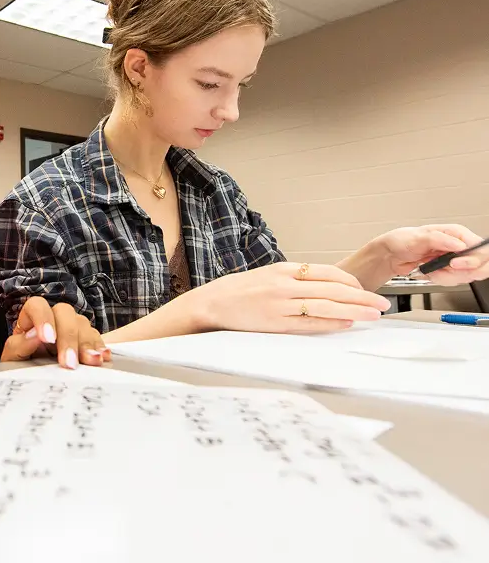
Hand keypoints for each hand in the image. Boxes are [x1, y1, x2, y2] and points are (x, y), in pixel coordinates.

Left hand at [0, 296, 109, 367]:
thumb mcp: (13, 359)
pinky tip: (103, 358)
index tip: (48, 340)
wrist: (34, 381)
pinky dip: (100, 347)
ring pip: (83, 324)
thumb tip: (33, 336)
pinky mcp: (86, 341)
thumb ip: (18, 346)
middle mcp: (53, 318)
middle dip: (69, 338)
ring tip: (92, 362)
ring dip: (88, 344)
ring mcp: (71, 327)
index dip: (43, 319)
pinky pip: (97, 337)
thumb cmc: (21, 366)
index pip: (37, 306)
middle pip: (65, 312)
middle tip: (70, 363)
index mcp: (31, 318)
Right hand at [184, 262, 389, 332]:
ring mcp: (281, 304)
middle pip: (334, 289)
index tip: (366, 290)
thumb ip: (294, 279)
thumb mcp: (268, 275)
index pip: (329, 272)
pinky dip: (331, 323)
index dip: (352, 282)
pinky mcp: (275, 323)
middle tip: (382, 303)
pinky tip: (346, 323)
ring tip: (373, 315)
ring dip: (355, 310)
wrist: (212, 303)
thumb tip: (325, 287)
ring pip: (327, 305)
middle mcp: (285, 284)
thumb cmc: (240, 291)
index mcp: (285, 269)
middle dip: (363, 296)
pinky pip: (310, 323)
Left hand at [374, 224, 488, 284]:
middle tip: (444, 270)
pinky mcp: (451, 271)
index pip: (480, 248)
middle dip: (461, 272)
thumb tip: (458, 245)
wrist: (392, 255)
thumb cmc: (402, 240)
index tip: (454, 264)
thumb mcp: (417, 237)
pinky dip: (442, 280)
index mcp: (457, 234)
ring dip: (448, 277)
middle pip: (481, 265)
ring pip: (468, 276)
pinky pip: (456, 281)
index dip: (473, 259)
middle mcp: (460, 246)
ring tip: (432, 269)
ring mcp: (457, 260)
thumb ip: (438, 240)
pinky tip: (432, 274)